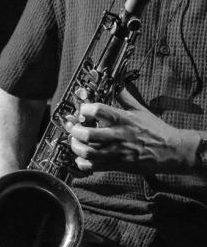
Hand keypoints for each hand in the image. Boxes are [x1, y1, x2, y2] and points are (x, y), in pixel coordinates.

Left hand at [65, 88, 199, 173]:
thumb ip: (123, 95)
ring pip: (88, 152)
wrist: (172, 151)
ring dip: (76, 147)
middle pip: (88, 134)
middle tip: (74, 127)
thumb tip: (113, 79)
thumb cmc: (155, 128)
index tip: (82, 110)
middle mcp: (118, 136)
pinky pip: (94, 167)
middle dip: (75, 130)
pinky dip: (82, 162)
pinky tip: (81, 157)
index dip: (85, 109)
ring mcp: (117, 152)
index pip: (98, 110)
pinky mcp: (118, 165)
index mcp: (123, 119)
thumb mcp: (140, 109)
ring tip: (75, 142)